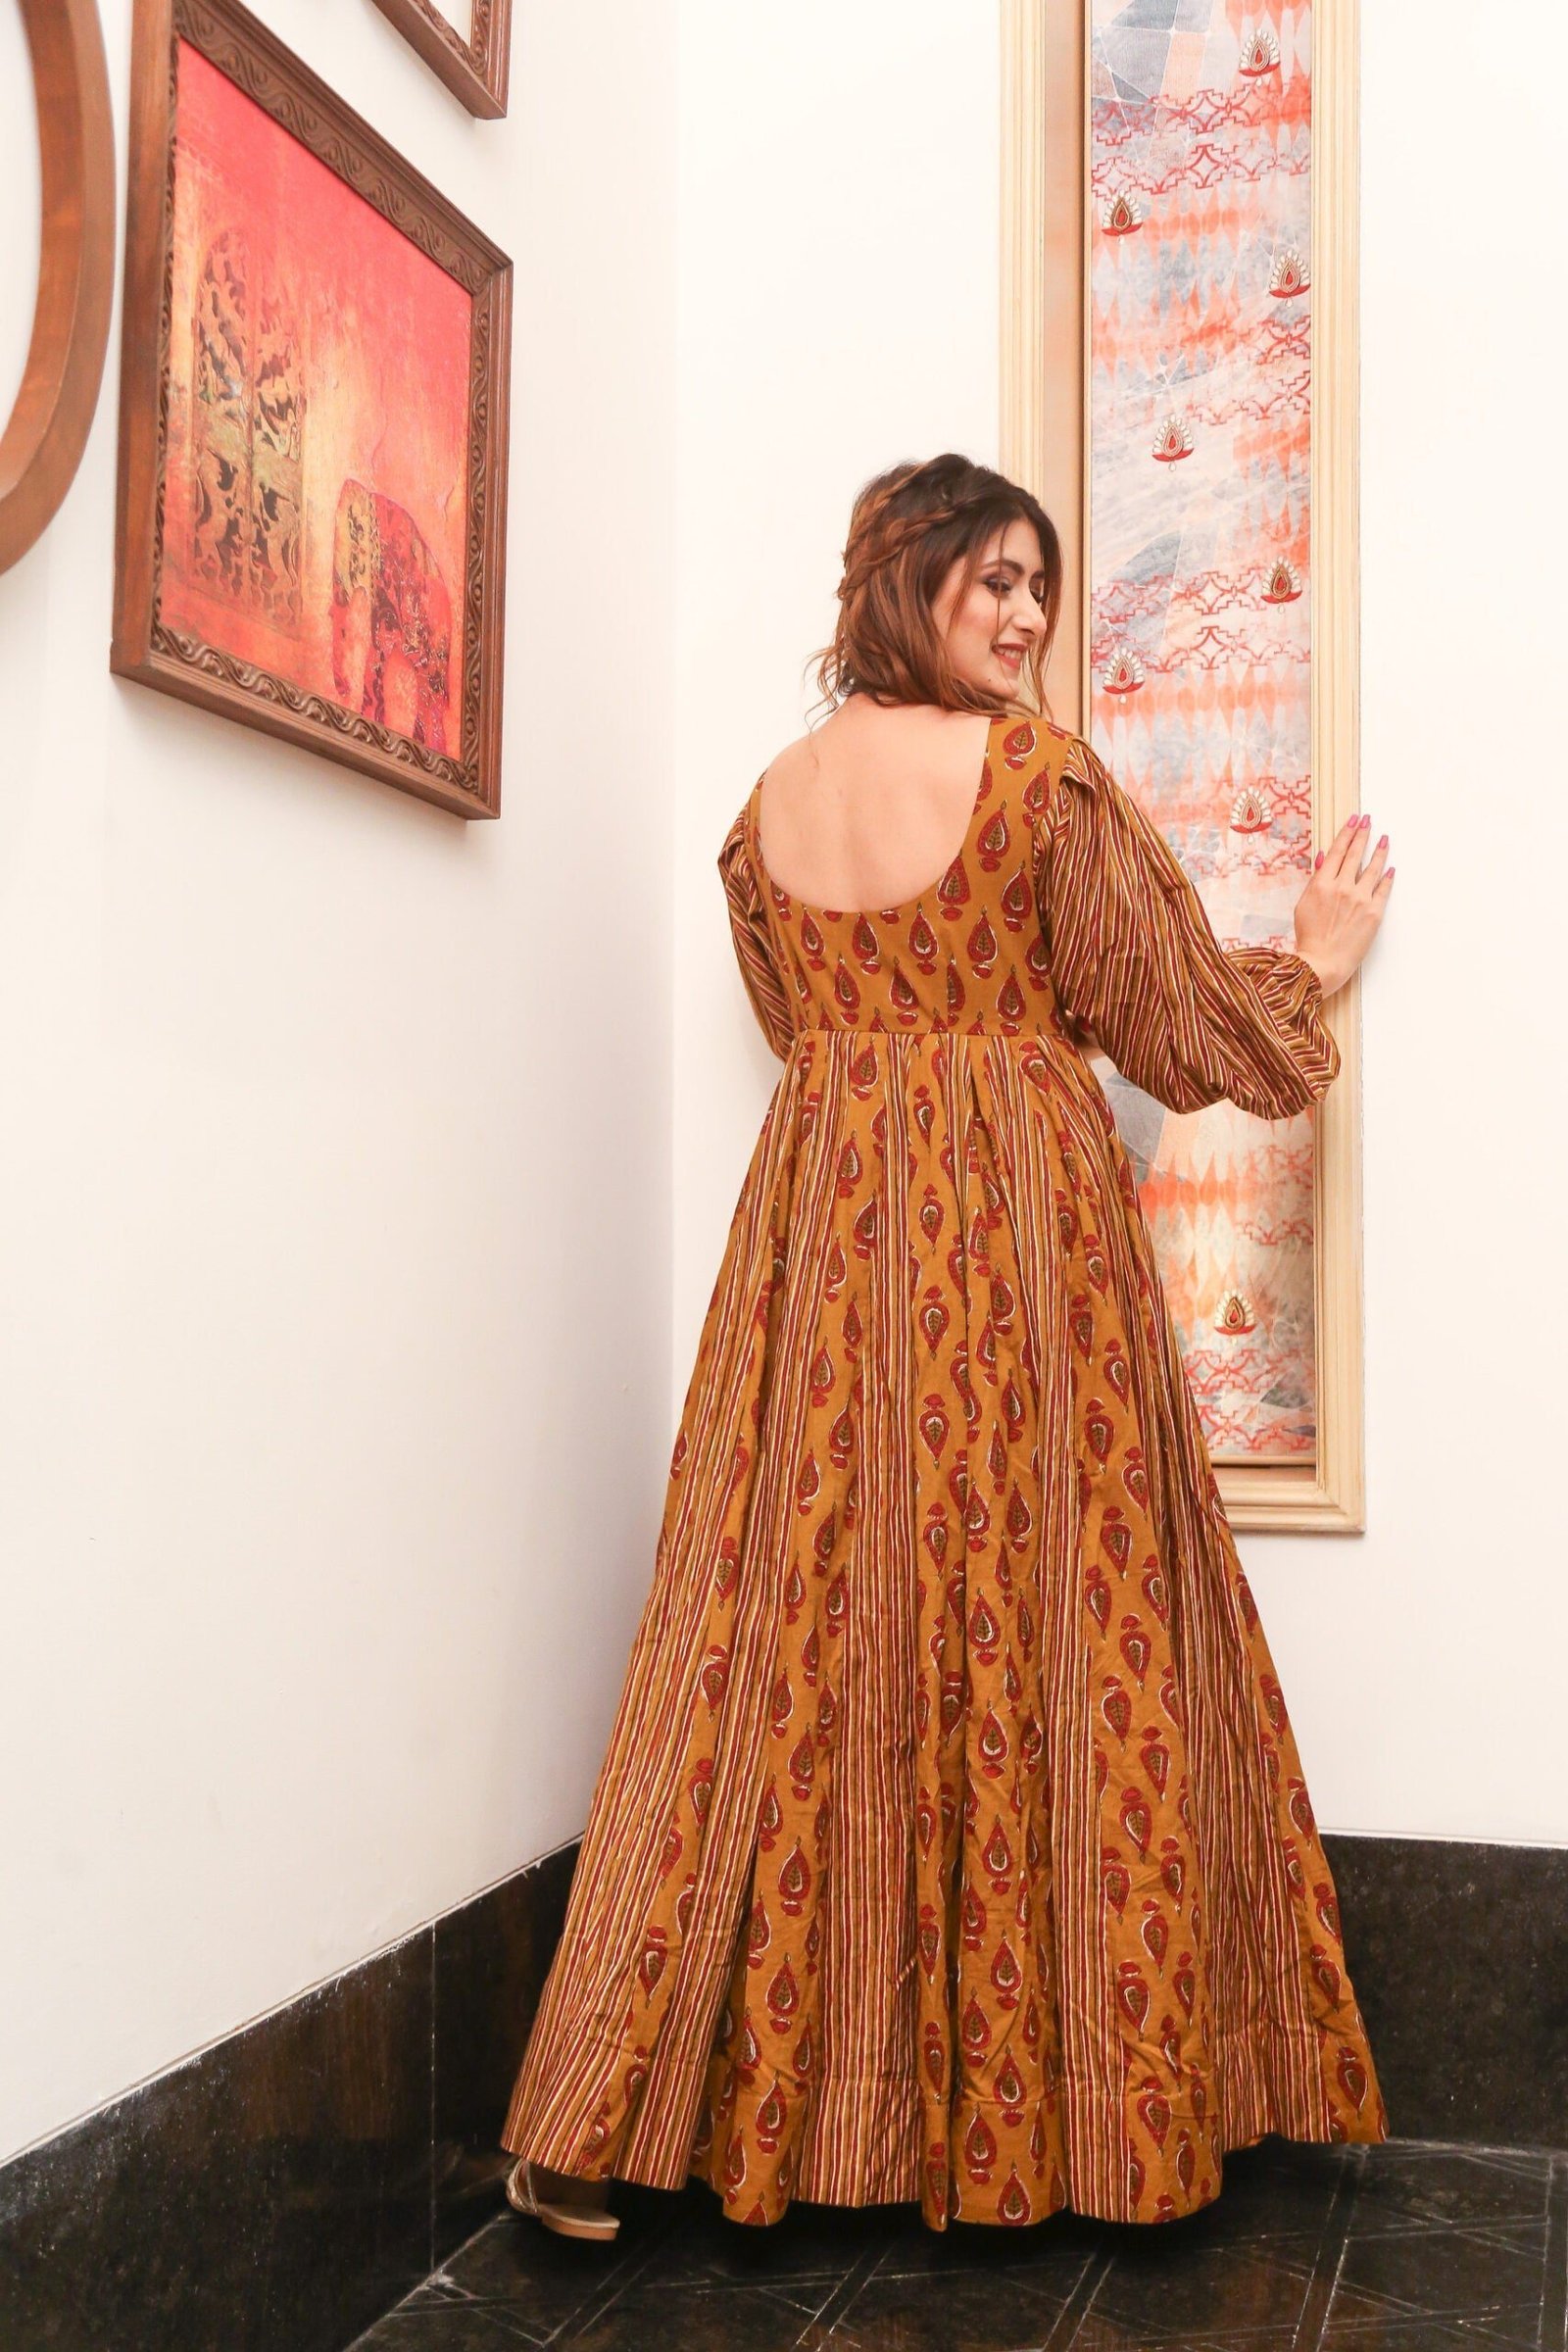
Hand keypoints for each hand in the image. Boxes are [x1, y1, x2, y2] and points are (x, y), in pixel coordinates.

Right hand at [1292, 813, 1393, 996]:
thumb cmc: (1309, 938)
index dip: (1347, 832)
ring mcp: (1361, 899)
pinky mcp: (1375, 913)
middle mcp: (1343, 887)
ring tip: (1384, 839)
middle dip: (1363, 833)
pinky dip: (1387, 877)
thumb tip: (1324, 859)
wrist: (1322, 963)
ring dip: (1380, 851)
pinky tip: (1390, 869)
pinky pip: (1384, 889)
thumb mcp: (1303, 905)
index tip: (1354, 819)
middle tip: (1369, 820)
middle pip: (1356, 854)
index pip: (1338, 851)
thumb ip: (1315, 880)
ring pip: (1373, 868)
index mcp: (1322, 884)